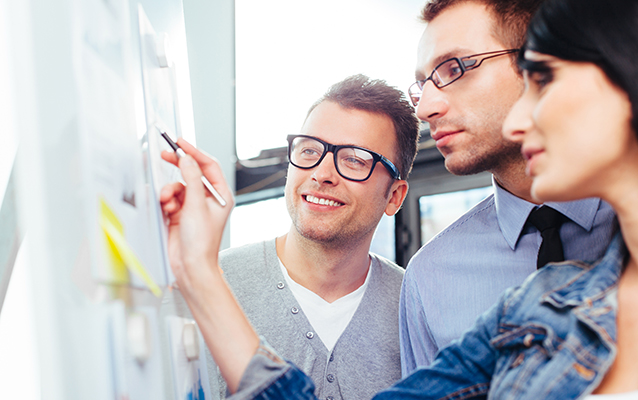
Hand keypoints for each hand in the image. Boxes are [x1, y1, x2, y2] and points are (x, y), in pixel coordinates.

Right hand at [160, 138, 233, 292]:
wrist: (190, 266)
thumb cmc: (201, 241)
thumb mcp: (196, 205)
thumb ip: (190, 179)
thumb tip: (186, 158)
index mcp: (221, 194)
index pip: (208, 165)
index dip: (195, 152)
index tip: (180, 142)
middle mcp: (209, 199)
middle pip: (192, 173)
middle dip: (178, 165)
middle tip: (165, 155)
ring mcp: (193, 206)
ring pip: (178, 186)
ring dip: (170, 190)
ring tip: (167, 201)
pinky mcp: (179, 214)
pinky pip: (170, 198)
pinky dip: (166, 200)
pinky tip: (166, 208)